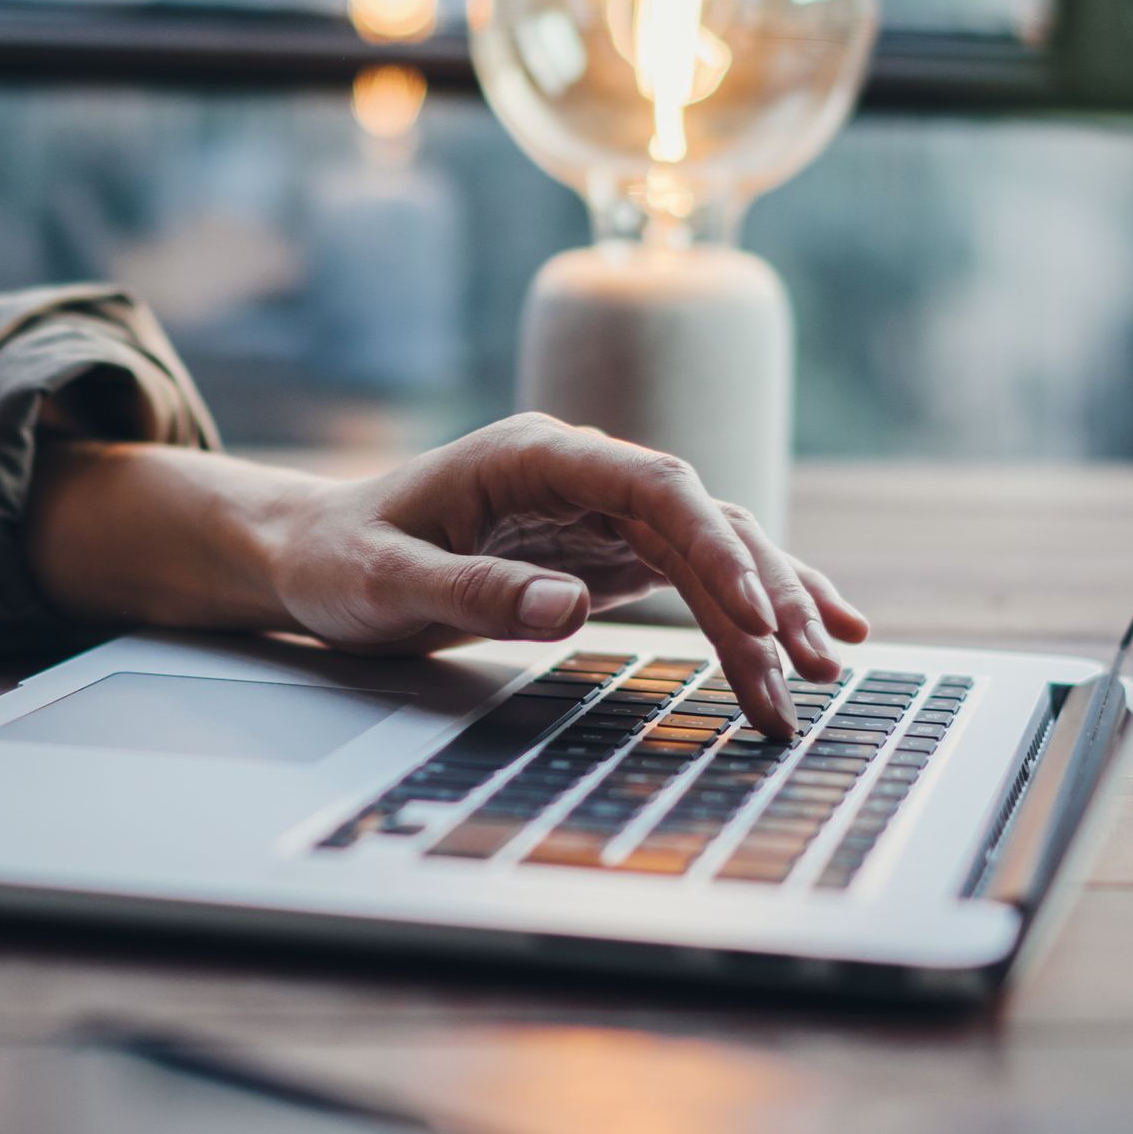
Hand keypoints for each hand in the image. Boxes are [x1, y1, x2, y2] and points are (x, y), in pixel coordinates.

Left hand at [26, 417, 870, 736]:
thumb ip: (474, 592)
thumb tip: (569, 608)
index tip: (756, 615)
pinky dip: (750, 610)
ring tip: (821, 678)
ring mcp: (601, 514)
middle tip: (808, 671)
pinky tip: (809, 638)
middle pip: (702, 520)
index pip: (654, 485)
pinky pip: (695, 577)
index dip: (714, 545)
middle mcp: (583, 473)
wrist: (311, 553)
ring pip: (712, 550)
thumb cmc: (337, 558)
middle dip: (762, 593)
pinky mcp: (606, 555)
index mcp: (535, 455)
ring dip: (768, 611)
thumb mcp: (384, 582)